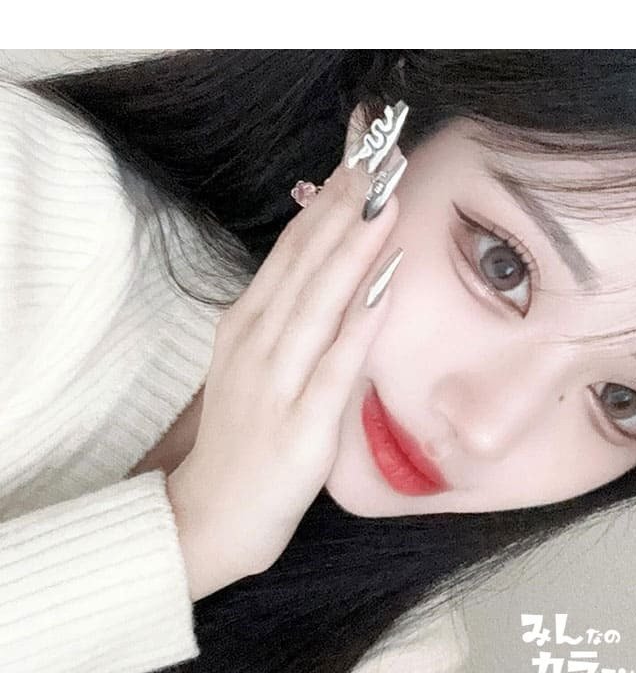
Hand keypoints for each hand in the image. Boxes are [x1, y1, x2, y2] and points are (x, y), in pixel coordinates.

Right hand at [167, 107, 405, 600]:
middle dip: (343, 209)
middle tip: (380, 159)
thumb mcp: (251, 366)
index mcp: (245, 326)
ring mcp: (276, 383)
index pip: (289, 253)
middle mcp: (256, 344)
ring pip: (317, 303)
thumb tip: (324, 277)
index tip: (358, 164)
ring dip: (352, 250)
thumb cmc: (240, 438)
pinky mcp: (300, 425)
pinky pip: (335, 365)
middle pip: (302, 265)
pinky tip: (387, 285)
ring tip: (384, 202)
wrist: (212, 514)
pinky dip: (360, 322)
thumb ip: (283, 322)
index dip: (324, 206)